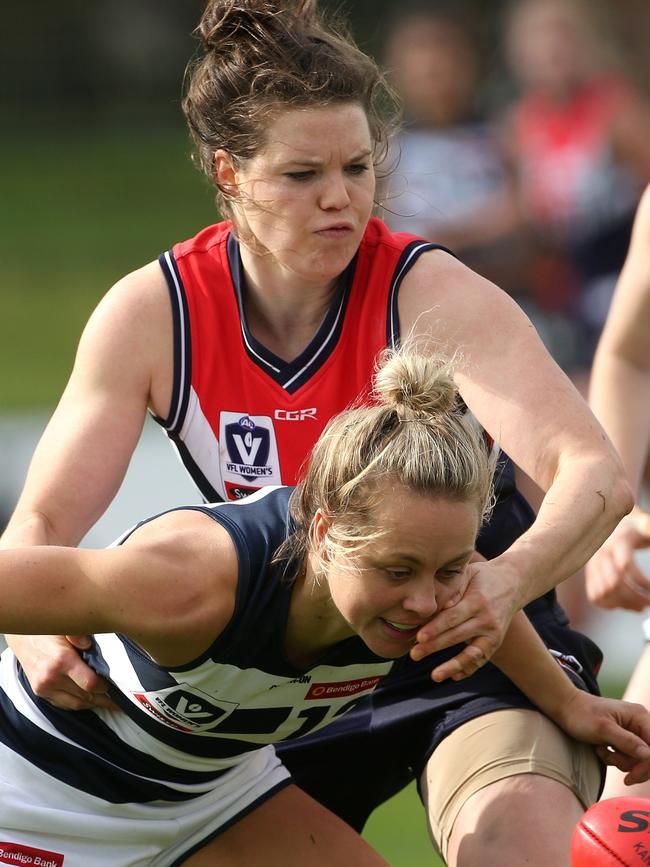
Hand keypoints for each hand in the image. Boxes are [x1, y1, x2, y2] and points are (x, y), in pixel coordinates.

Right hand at [5, 633, 115, 710]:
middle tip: (120, 699)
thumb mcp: (65, 626)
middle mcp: (51, 677)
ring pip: (75, 704)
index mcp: (62, 660)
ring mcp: (44, 687)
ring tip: (110, 703)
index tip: (116, 684)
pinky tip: (91, 700)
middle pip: (85, 696)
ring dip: (94, 704)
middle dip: (104, 698)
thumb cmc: (49, 630)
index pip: (90, 684)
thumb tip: (88, 644)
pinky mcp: (40, 692)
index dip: (105, 686)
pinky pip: (64, 704)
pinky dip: (79, 703)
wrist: (23, 637)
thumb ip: (79, 634)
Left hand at [409, 559, 520, 680]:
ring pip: (472, 654)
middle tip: (414, 654)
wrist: (513, 583)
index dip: (436, 628)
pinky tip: (453, 676)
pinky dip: (468, 669)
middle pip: (457, 636)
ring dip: (453, 666)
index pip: (453, 617)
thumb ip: (453, 588)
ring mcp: (494, 634)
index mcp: (477, 601)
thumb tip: (438, 605)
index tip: (419, 637)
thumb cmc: (482, 576)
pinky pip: (481, 659)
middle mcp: (487, 620)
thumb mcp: (468, 574)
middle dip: (434, 646)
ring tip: (435, 675)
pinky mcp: (496, 643)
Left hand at [553, 690, 649, 785]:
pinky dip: (615, 759)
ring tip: (602, 751)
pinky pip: (629, 757)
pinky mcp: (625, 738)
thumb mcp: (603, 729)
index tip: (629, 776)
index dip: (646, 765)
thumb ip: (627, 742)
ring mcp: (633, 730)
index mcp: (640, 716)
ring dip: (620, 761)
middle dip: (630, 764)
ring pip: (639, 760)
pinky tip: (601, 750)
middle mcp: (640, 722)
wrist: (565, 708)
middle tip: (611, 760)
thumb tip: (649, 755)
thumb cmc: (581, 715)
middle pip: (649, 757)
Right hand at [585, 519, 649, 610]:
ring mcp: (592, 566)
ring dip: (624, 604)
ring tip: (640, 606)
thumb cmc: (633, 529)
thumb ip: (647, 526)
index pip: (625, 566)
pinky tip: (623, 604)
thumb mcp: (643, 525)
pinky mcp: (589, 575)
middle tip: (649, 603)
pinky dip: (609, 605)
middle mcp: (601, 555)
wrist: (613, 529)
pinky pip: (594, 596)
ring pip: (604, 593)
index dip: (642, 582)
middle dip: (635, 598)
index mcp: (616, 542)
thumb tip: (649, 527)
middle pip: (614, 584)